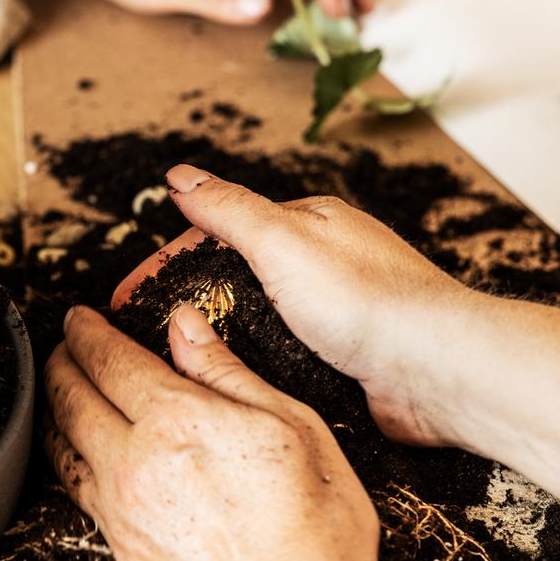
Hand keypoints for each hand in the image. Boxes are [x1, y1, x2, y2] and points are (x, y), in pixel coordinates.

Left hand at [45, 302, 387, 560]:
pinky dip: (69, 462)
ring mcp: (122, 513)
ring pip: (65, 449)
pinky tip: (81, 460)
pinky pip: (79, 495)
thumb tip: (186, 328)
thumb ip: (228, 372)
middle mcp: (134, 463)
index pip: (109, 360)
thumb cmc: (316, 529)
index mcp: (176, 420)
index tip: (78, 318)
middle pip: (72, 400)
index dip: (87, 332)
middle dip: (61, 365)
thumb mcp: (293, 426)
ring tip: (60, 395)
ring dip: (55, 413)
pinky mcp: (123, 555)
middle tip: (62, 347)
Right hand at [112, 167, 473, 447]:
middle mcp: (321, 265)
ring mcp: (332, 314)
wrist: (433, 370)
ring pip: (255, 321)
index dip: (165, 262)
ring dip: (218, 337)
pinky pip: (281, 359)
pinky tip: (233, 384)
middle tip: (140, 333)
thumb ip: (228, 209)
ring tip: (174, 363)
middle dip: (185, 299)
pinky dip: (253, 366)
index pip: (217, 232)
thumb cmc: (370, 301)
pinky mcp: (342, 360)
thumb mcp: (283, 240)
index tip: (126, 296)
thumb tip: (182, 175)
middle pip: (233, 276)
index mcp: (307, 225)